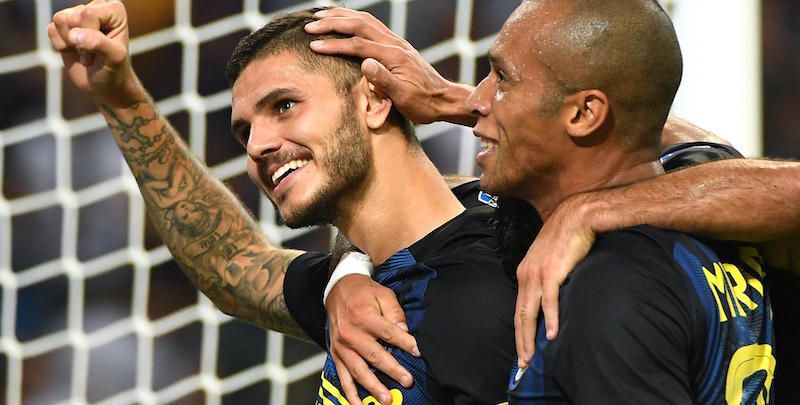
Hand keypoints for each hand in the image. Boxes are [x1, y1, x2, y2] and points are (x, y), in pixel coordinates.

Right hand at [48, 0, 142, 106]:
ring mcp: (78, 14)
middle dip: (81, 41)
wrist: (104, 85)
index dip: (91, 36)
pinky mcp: (62, 26)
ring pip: (60, 20)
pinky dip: (61, 46)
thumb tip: (73, 35)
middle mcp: (96, 6)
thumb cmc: (114, 70)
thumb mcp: (114, 58)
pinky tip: (74, 51)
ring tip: (85, 51)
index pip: (88, 14)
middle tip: (94, 53)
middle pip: (72, 17)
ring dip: (71, 43)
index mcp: (114, 9)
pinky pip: (51, 30)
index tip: (104, 50)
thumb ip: (98, 43)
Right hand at [305, 8, 474, 125]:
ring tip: (320, 16)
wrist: (443, 99)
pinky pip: (372, 25)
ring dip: (342, 16)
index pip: (358, 45)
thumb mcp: (403, 97)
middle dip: (333, 23)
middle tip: (309, 25)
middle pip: (359, 24)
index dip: (334, 44)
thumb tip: (364, 63)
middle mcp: (395, 44)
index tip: (313, 45)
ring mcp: (396, 42)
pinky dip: (354, 19)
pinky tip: (344, 21)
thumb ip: (384, 79)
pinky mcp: (396, 46)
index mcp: (394, 55)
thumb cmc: (423, 103)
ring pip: (365, 20)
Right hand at [326, 274, 418, 404]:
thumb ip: (395, 312)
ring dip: (373, 387)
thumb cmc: (364, 293)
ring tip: (386, 399)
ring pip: (358, 370)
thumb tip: (405, 331)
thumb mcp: (383, 294)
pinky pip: (343, 377)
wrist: (337, 290)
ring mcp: (342, 347)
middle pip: (374, 356)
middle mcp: (351, 334)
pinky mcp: (336, 354)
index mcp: (364, 317)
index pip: (388, 333)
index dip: (405, 343)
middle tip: (407, 381)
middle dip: (392, 370)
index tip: (418, 352)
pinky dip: (350, 393)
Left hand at [514, 194, 598, 367]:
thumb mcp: (550, 259)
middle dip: (520, 341)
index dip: (519, 331)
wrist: (577, 215)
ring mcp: (537, 274)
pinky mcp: (552, 272)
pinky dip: (551, 319)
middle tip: (523, 363)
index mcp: (524, 272)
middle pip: (520, 315)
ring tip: (531, 357)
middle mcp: (526, 274)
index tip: (521, 350)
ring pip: (530, 312)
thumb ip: (547, 277)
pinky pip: (550, 301)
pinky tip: (553, 335)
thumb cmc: (567, 237)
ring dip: (530, 337)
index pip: (519, 308)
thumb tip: (551, 297)